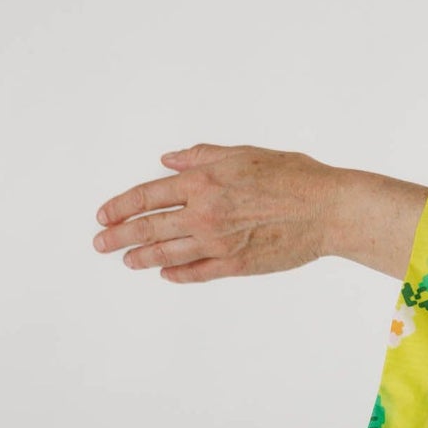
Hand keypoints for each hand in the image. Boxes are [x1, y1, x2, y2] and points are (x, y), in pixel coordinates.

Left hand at [92, 142, 340, 281]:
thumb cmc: (293, 177)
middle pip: (147, 228)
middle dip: (118, 237)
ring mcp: (218, 243)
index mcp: (202, 182)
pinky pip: (197, 273)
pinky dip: (176, 274)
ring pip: (167, 253)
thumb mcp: (242, 153)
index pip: (147, 196)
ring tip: (125, 260)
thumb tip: (169, 161)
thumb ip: (201, 157)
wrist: (327, 210)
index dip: (120, 206)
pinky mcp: (236, 265)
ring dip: (141, 257)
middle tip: (100, 244)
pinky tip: (164, 273)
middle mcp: (204, 214)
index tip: (104, 215)